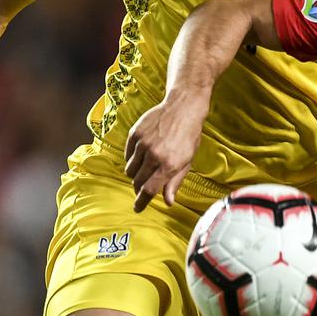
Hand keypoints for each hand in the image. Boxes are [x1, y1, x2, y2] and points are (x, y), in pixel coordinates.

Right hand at [124, 96, 207, 211]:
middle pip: (138, 182)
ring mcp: (143, 143)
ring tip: (145, 169)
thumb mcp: (187, 160)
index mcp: (169, 165)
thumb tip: (168, 202)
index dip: (142, 202)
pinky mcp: (135, 133)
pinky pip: (127, 155)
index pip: (149, 190)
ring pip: (130, 169)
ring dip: (135, 174)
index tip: (137, 208)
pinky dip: (132, 159)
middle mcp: (154, 155)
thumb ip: (175, 181)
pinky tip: (141, 156)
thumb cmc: (189, 136)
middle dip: (139, 188)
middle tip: (144, 188)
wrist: (183, 107)